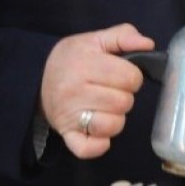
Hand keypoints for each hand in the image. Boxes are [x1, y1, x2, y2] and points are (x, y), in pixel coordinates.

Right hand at [41, 23, 154, 158]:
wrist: (36, 80)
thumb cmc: (72, 60)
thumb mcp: (94, 40)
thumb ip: (122, 36)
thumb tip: (148, 44)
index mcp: (84, 64)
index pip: (131, 77)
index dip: (132, 75)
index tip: (120, 74)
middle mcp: (74, 91)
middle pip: (125, 102)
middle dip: (124, 95)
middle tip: (110, 90)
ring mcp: (70, 116)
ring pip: (114, 125)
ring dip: (116, 118)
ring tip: (104, 107)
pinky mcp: (68, 135)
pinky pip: (89, 149)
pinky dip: (99, 145)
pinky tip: (99, 133)